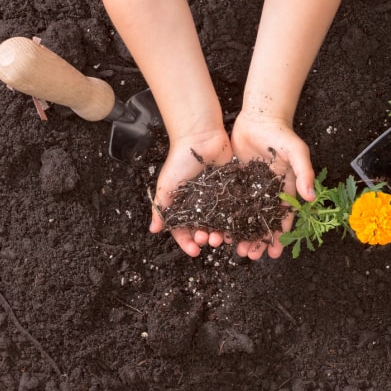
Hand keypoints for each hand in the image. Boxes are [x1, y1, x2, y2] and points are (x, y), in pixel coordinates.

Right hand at [149, 129, 232, 256]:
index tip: (194, 251)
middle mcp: (200, 205)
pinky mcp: (232, 190)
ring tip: (221, 237)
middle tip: (207, 240)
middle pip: (203, 229)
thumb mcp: (166, 186)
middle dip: (205, 238)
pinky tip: (237, 228)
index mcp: (183, 206)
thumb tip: (154, 230)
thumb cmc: (179, 160)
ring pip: (220, 223)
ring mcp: (217, 198)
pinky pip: (235, 209)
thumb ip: (161, 208)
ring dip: (220, 233)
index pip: (184, 230)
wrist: (200, 138)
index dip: (187, 242)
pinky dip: (236, 220)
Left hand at [231, 111, 315, 259]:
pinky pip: (228, 203)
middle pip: (261, 222)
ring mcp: (249, 188)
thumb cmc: (281, 134)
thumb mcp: (297, 153)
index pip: (283, 218)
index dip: (279, 236)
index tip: (274, 252)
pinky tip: (218, 230)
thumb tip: (312, 197)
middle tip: (249, 256)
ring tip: (232, 247)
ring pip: (243, 217)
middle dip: (256, 240)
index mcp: (284, 190)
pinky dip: (224, 217)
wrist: (259, 116)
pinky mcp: (234, 181)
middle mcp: (266, 193)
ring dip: (238, 233)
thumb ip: (305, 173)